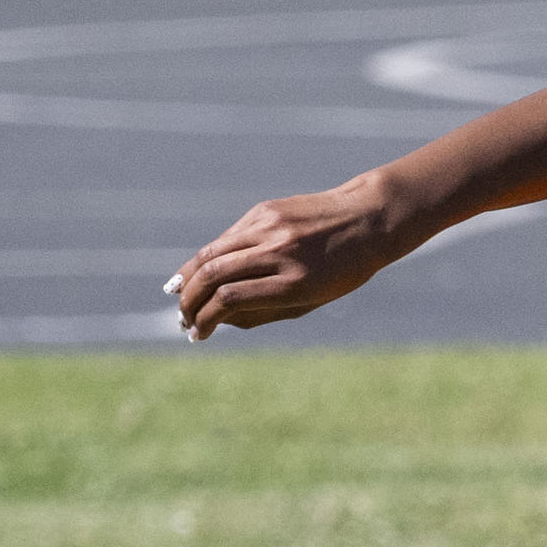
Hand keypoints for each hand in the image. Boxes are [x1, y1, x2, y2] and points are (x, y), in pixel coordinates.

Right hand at [168, 177, 413, 339]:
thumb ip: (263, 311)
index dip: (206, 320)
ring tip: (178, 296)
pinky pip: (228, 237)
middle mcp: (278, 252)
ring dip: (188, 277)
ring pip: (212, 252)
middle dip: (189, 301)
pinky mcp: (264, 210)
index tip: (197, 336)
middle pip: (213, 275)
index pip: (231, 299)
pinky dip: (210, 257)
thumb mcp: (311, 300)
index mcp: (294, 282)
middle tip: (183, 319)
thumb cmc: (343, 270)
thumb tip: (217, 319)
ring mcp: (269, 226)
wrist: (368, 218)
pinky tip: (200, 271)